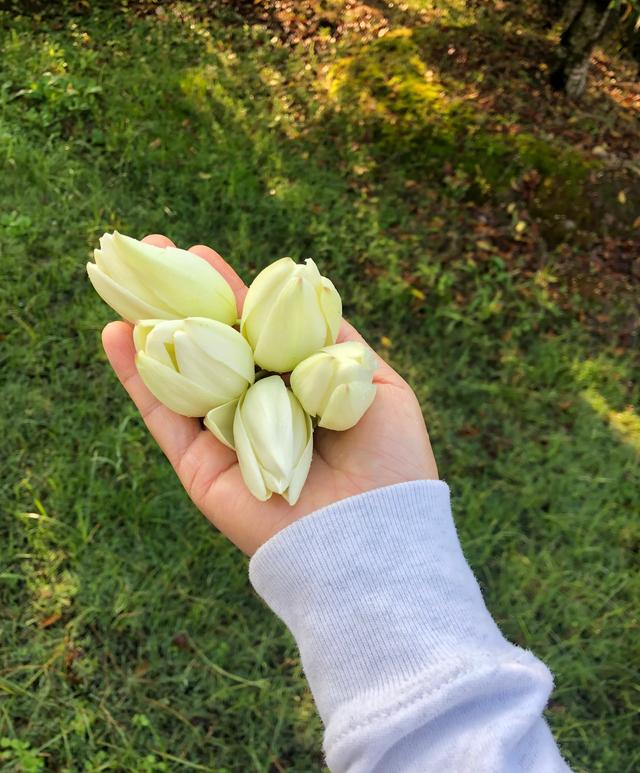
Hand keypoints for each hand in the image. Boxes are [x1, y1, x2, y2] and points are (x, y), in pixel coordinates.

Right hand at [102, 236, 437, 554]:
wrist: (373, 532)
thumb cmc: (388, 458)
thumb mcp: (375, 383)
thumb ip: (336, 342)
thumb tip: (309, 291)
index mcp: (295, 384)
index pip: (252, 329)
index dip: (225, 291)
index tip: (199, 253)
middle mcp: (255, 406)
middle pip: (208, 344)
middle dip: (178, 299)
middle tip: (150, 252)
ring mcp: (222, 435)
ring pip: (178, 372)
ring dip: (146, 326)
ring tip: (119, 280)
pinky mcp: (198, 468)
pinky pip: (162, 416)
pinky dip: (134, 377)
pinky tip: (112, 334)